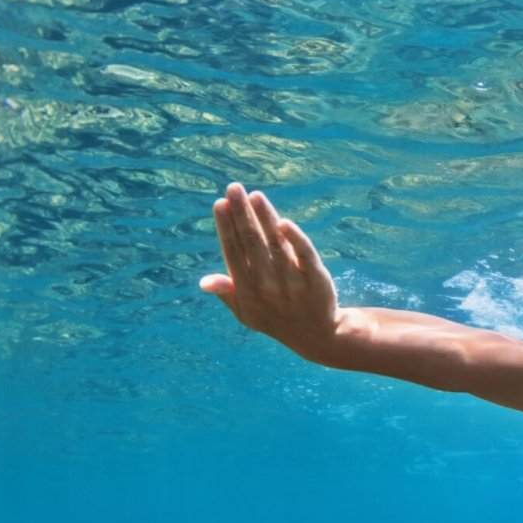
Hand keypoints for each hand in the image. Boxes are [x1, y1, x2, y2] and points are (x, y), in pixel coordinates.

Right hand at [199, 183, 344, 362]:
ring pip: (276, 245)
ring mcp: (293, 283)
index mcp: (248, 291)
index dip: (227, 228)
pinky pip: (306, 256)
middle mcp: (268, 286)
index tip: (221, 203)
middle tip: (234, 188)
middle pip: (253, 243)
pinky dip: (295, 239)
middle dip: (242, 214)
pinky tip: (284, 222)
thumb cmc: (275, 317)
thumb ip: (228, 293)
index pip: (234, 253)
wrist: (316, 335)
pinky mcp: (317, 279)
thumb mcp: (247, 312)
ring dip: (265, 218)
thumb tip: (204, 282)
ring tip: (255, 195)